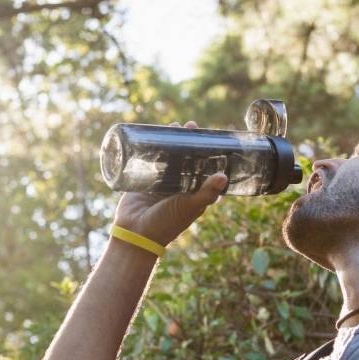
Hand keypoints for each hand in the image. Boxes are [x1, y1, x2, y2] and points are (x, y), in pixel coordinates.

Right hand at [112, 121, 227, 245]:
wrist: (135, 234)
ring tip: (174, 125)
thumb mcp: (189, 206)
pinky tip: (153, 135)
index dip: (207, 154)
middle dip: (189, 143)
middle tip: (191, 126)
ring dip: (172, 142)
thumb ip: (206, 193)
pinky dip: (153, 149)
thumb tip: (224, 176)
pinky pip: (151, 162)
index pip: (205, 169)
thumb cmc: (166, 224)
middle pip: (187, 160)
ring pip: (170, 158)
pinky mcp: (146, 181)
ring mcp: (163, 184)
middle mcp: (180, 187)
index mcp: (194, 194)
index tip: (209, 137)